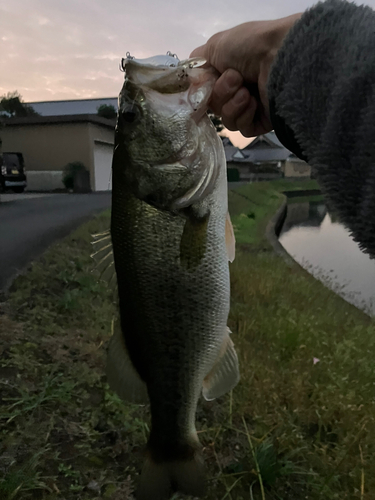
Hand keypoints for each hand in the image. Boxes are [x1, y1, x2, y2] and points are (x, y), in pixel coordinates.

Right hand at [190, 14, 301, 136]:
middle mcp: (240, 87)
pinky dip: (243, 116)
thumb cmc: (250, 46)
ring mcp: (251, 105)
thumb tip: (192, 80)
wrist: (282, 57)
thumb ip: (199, 63)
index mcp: (229, 69)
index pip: (206, 89)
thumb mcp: (216, 45)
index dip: (203, 89)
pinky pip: (241, 128)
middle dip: (220, 93)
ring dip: (231, 104)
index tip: (203, 84)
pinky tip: (253, 103)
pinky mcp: (262, 121)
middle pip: (214, 105)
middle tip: (236, 79)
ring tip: (246, 92)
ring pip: (226, 119)